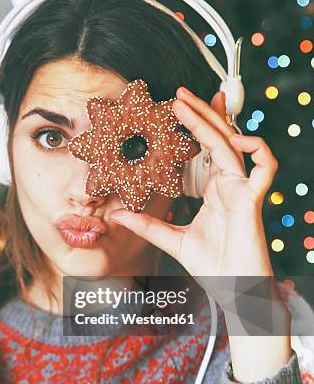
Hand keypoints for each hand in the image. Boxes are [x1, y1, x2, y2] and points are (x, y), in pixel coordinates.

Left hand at [109, 86, 278, 278]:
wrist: (232, 290)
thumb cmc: (211, 265)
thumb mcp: (172, 240)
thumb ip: (147, 225)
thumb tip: (117, 214)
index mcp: (214, 189)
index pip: (205, 147)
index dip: (195, 125)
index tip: (175, 108)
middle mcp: (229, 183)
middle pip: (218, 138)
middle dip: (201, 112)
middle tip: (179, 93)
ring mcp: (242, 189)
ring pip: (233, 144)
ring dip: (215, 120)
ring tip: (192, 103)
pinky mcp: (252, 199)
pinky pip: (265, 167)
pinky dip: (258, 149)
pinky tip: (237, 138)